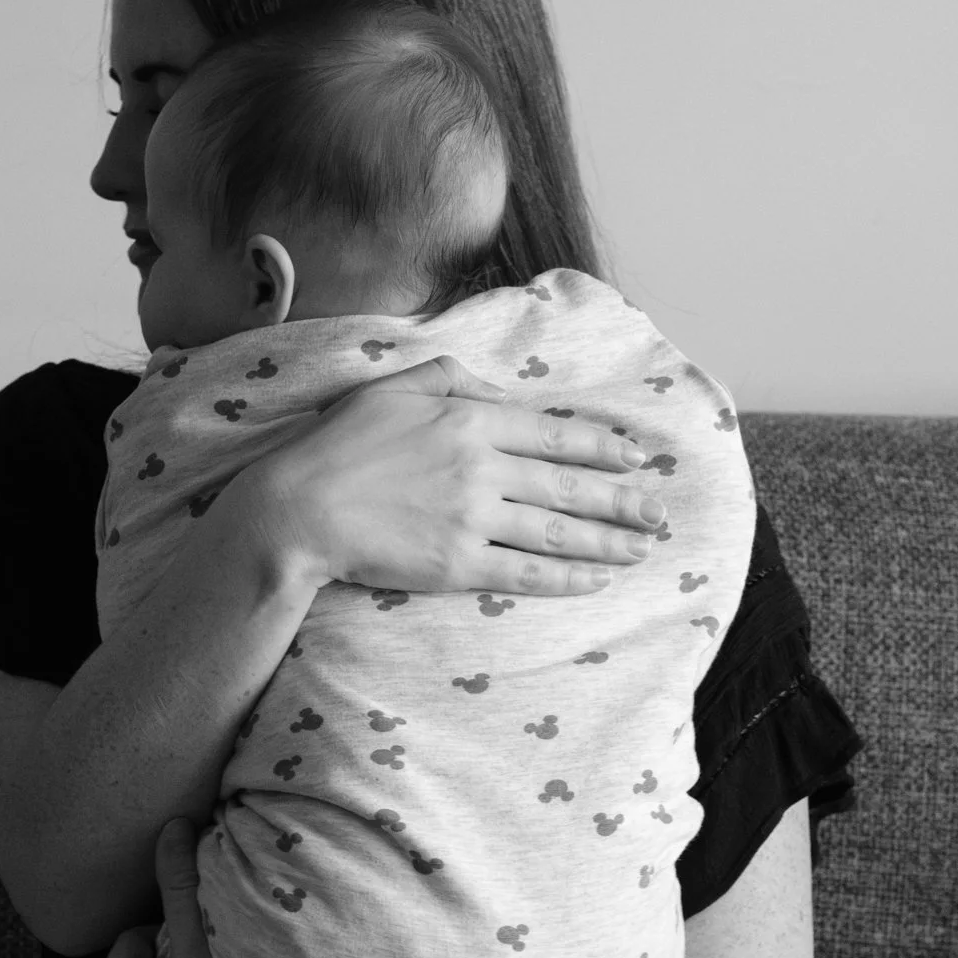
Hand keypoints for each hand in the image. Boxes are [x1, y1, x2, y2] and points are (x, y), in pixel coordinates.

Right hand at [235, 354, 666, 595]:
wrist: (297, 510)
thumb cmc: (339, 445)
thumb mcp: (394, 387)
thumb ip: (452, 378)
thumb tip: (498, 389)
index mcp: (470, 418)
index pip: (555, 433)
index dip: (603, 447)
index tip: (636, 458)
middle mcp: (482, 467)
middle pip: (570, 486)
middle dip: (624, 500)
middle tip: (660, 512)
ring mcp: (473, 519)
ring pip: (559, 532)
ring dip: (609, 542)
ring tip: (642, 549)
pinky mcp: (459, 565)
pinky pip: (527, 572)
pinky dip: (568, 577)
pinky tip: (596, 579)